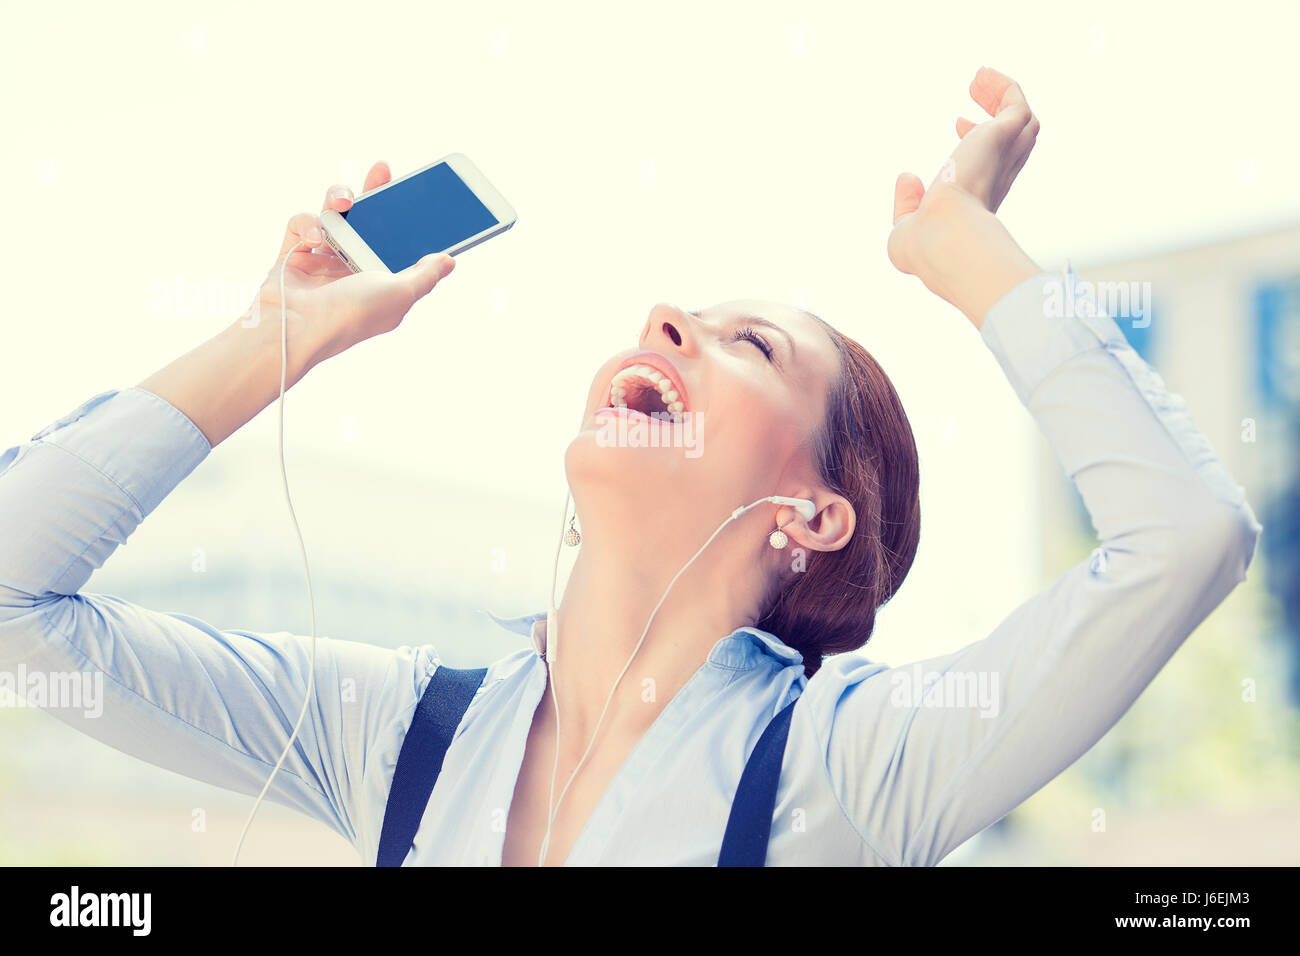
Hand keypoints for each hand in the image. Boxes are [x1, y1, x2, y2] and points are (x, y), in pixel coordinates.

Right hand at [243, 160, 455, 361]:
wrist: (293, 327)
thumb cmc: (350, 314)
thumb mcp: (401, 294)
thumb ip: (425, 275)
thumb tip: (449, 261)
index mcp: (382, 281)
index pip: (398, 244)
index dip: (407, 220)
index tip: (418, 195)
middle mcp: (353, 270)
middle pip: (366, 222)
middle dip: (374, 194)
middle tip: (383, 170)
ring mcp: (322, 261)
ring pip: (333, 215)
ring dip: (337, 199)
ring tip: (344, 200)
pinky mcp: (293, 254)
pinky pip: (301, 223)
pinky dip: (306, 224)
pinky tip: (313, 237)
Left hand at [887, 67, 1041, 326]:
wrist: (942, 237)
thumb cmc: (924, 244)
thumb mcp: (907, 227)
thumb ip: (907, 203)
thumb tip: (907, 176)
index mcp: (980, 199)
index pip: (989, 165)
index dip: (974, 141)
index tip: (958, 126)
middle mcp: (998, 178)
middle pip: (1013, 139)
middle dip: (997, 115)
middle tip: (975, 93)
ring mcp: (1004, 158)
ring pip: (1022, 119)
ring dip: (1003, 95)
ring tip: (978, 79)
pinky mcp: (1004, 137)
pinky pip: (1015, 101)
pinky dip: (1002, 85)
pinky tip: (979, 76)